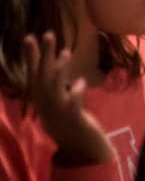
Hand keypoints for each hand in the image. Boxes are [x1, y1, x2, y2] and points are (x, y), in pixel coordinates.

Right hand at [22, 33, 112, 165]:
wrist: (77, 147)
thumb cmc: (68, 122)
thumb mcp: (59, 102)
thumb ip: (60, 86)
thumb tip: (65, 71)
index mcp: (40, 97)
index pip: (33, 72)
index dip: (32, 55)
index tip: (29, 36)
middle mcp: (44, 101)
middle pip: (42, 73)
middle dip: (44, 54)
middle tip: (48, 33)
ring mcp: (56, 108)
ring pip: (54, 84)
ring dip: (59, 68)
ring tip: (66, 51)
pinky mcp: (71, 115)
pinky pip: (73, 99)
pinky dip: (76, 89)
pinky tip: (80, 82)